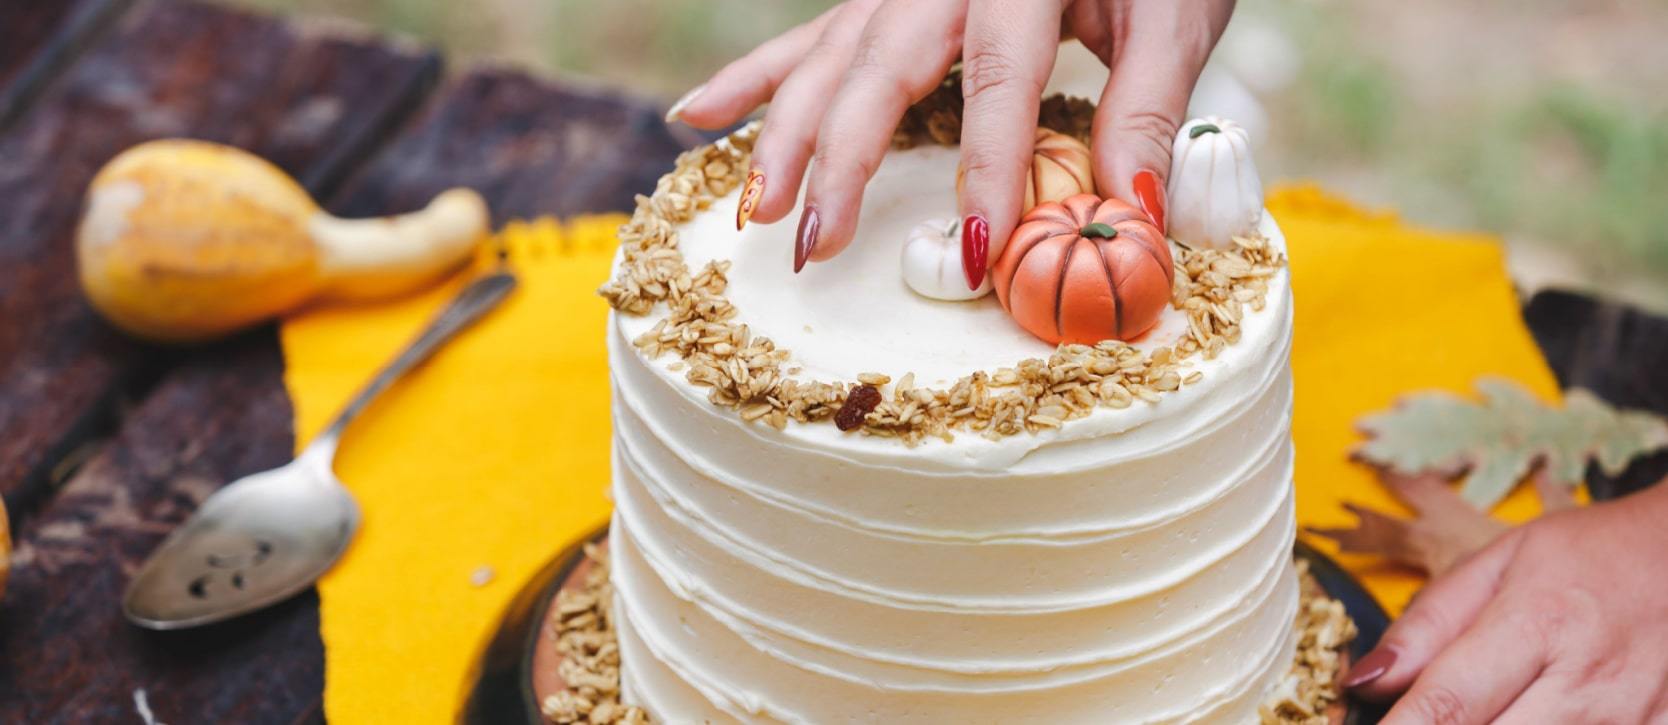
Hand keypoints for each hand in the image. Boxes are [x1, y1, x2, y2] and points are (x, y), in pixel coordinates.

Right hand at [667, 0, 1233, 279]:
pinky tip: (696, 116)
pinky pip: (809, 39)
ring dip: (782, 136)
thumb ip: (1148, 105)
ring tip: (752, 209)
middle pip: (876, 69)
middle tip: (814, 243)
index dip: (987, 167)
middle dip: (838, 161)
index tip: (978, 249)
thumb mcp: (1174, 14)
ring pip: (827, 59)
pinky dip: (753, 80)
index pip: (998, 77)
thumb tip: (1131, 210)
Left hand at [1345, 481, 1667, 722]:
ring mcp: (1629, 717)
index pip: (1449, 703)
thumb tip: (1367, 679)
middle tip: (1415, 718)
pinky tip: (1524, 715)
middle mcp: (1586, 681)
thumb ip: (1428, 623)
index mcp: (1537, 623)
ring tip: (1481, 707)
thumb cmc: (1589, 554)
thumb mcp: (1499, 562)